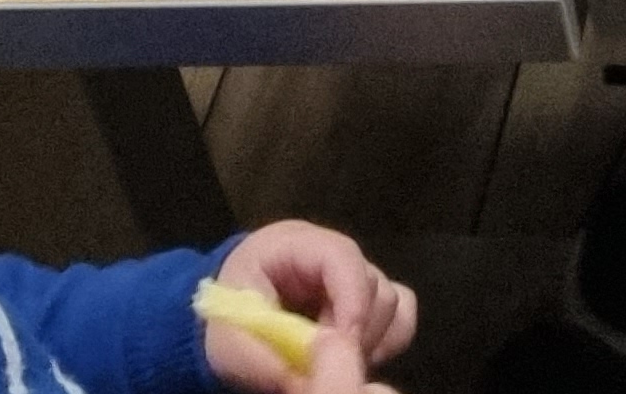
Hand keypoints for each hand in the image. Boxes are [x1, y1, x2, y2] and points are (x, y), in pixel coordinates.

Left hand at [202, 222, 417, 392]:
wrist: (225, 323)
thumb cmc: (225, 321)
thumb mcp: (229, 341)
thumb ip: (262, 359)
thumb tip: (306, 382)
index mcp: (296, 245)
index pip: (341, 256)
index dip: (351, 298)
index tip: (344, 345)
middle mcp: (333, 255)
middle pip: (373, 284)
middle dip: (354, 329)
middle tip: (324, 362)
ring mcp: (354, 277)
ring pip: (392, 301)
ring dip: (370, 338)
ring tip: (334, 362)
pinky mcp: (366, 303)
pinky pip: (400, 316)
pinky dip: (386, 341)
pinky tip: (356, 360)